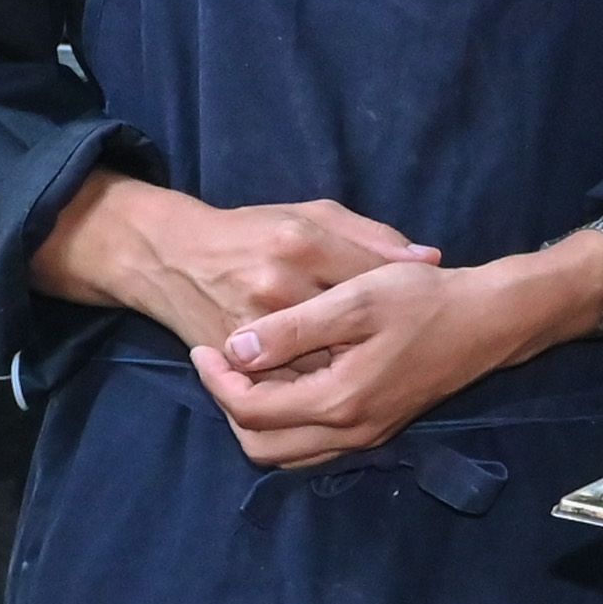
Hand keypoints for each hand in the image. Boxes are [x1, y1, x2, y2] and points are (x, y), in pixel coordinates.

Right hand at [39, 175, 435, 355]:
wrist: (172, 256)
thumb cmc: (251, 231)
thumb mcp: (311, 214)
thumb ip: (372, 235)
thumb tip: (431, 258)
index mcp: (300, 242)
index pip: (372, 277)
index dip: (401, 295)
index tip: (418, 305)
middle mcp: (277, 285)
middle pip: (351, 328)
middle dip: (379, 341)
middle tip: (398, 346)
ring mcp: (255, 327)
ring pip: (321, 366)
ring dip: (349, 371)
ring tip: (368, 368)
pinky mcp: (236, 360)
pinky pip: (287, 387)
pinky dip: (313, 389)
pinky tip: (331, 382)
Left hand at [203, 252, 579, 468]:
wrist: (487, 320)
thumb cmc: (422, 299)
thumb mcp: (354, 299)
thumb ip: (292, 328)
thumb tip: (235, 349)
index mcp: (339, 400)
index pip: (252, 411)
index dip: (217, 381)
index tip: (206, 346)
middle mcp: (350, 431)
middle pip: (261, 447)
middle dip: (230, 407)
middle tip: (220, 363)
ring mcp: (365, 436)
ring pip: (286, 454)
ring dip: (256, 419)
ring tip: (247, 372)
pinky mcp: (375, 428)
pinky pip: (312, 446)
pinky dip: (285, 423)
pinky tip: (285, 381)